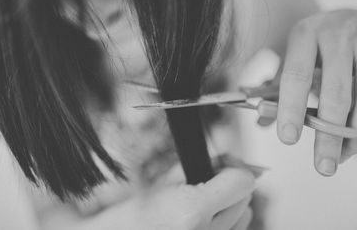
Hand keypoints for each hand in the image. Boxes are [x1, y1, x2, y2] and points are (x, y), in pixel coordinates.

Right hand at [92, 168, 254, 229]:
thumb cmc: (135, 215)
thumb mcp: (164, 183)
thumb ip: (200, 167)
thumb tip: (229, 160)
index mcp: (192, 211)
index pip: (242, 181)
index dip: (233, 168)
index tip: (222, 164)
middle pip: (246, 198)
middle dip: (232, 184)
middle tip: (208, 180)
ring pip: (244, 217)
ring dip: (231, 204)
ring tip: (204, 202)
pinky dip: (226, 221)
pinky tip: (205, 218)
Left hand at [277, 9, 356, 175]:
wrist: (350, 17)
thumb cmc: (316, 42)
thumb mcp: (294, 56)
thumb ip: (279, 86)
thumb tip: (261, 121)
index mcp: (305, 35)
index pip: (295, 76)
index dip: (291, 108)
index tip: (288, 139)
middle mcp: (337, 34)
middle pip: (336, 91)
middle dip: (329, 133)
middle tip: (323, 167)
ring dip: (354, 133)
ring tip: (341, 158)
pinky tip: (355, 140)